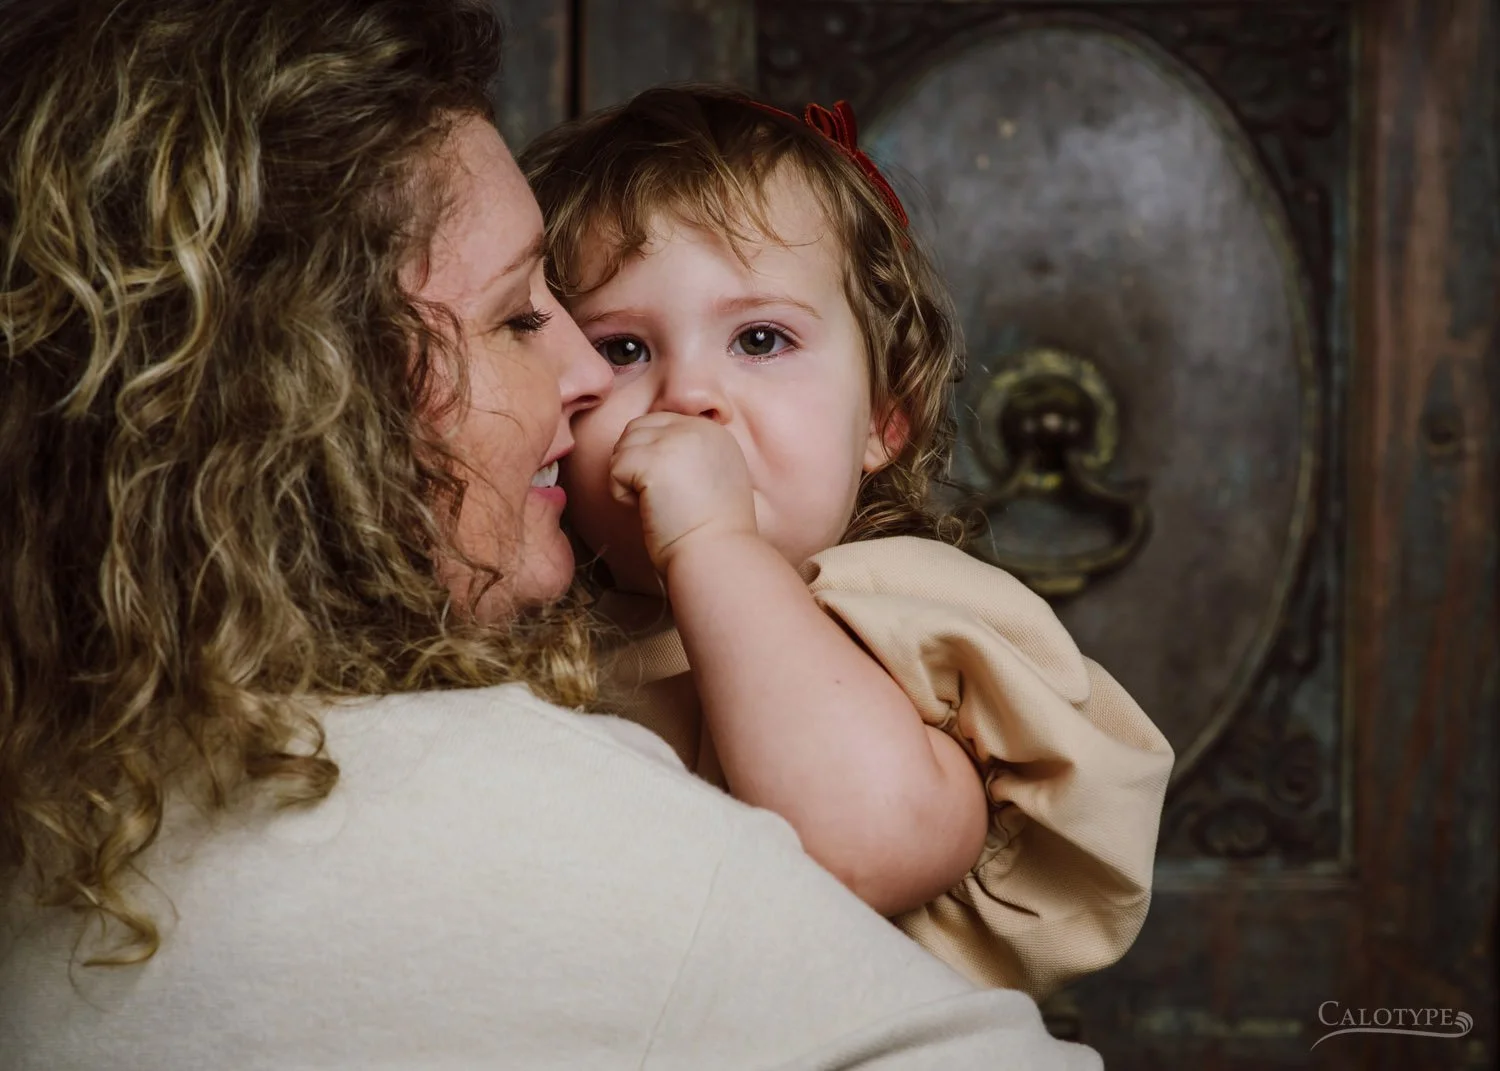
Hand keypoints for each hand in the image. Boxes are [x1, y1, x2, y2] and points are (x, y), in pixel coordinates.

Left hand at [608, 412, 758, 573]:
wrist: (718, 555)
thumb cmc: (713, 532)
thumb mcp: (715, 478)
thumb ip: (691, 455)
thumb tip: (649, 454)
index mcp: (713, 430)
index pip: (660, 424)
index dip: (650, 458)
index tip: (672, 492)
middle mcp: (696, 427)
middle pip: (637, 429)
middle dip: (635, 464)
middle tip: (658, 499)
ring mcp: (675, 439)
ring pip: (623, 447)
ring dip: (629, 480)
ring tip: (658, 505)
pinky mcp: (652, 460)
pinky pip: (615, 469)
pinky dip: (622, 496)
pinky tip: (650, 511)